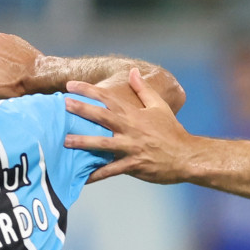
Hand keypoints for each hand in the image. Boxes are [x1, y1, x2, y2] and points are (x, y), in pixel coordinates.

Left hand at [64, 70, 199, 183]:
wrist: (187, 156)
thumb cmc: (173, 131)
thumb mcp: (160, 107)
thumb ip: (143, 89)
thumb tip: (132, 72)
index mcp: (135, 114)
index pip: (108, 98)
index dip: (88, 90)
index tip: (70, 86)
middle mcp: (130, 130)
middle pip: (102, 117)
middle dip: (81, 110)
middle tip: (63, 105)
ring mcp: (131, 148)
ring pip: (103, 145)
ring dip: (83, 143)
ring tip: (65, 141)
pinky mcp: (134, 165)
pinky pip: (111, 171)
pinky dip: (97, 175)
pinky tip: (82, 178)